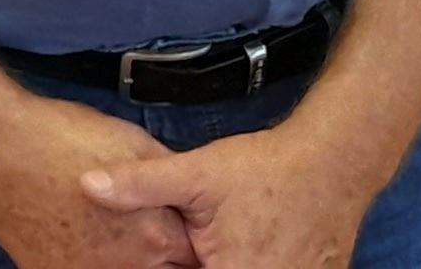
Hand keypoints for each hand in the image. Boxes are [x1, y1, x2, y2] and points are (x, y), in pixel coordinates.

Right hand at [0, 94, 199, 268]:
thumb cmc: (64, 138)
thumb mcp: (134, 143)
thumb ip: (166, 179)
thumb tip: (185, 196)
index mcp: (154, 235)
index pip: (192, 256)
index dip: (186, 237)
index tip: (176, 226)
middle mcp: (124, 266)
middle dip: (159, 252)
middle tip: (138, 226)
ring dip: (124, 259)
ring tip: (109, 232)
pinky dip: (88, 260)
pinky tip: (79, 236)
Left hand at [81, 121, 387, 267]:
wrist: (334, 161)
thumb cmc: (265, 170)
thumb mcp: (197, 174)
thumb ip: (141, 185)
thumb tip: (86, 184)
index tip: (178, 255)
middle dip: (195, 264)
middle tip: (197, 246)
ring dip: (220, 262)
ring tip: (229, 241)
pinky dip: (260, 262)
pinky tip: (250, 245)